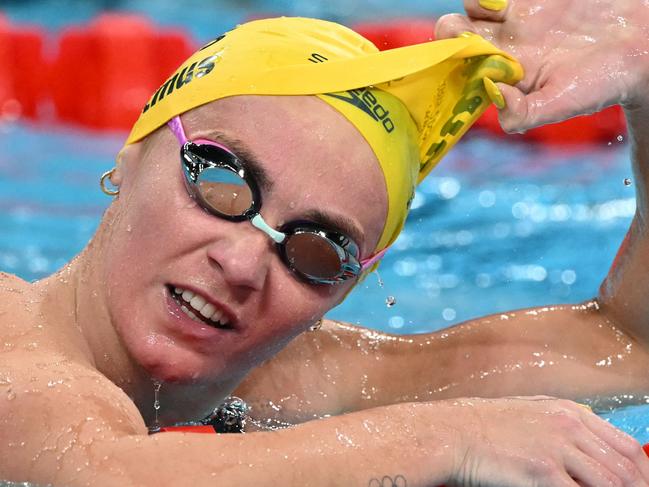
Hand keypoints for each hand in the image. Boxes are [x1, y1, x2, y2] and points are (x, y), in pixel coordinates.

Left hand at [435, 0, 648, 132]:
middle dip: (450, 30)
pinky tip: (499, 1)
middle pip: (459, 33)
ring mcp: (518, 15)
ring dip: (473, 5)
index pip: (463, 70)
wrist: (644, 46)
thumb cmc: (602, 82)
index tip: (460, 57)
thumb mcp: (563, 105)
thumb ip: (525, 113)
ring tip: (492, 8)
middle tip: (460, 30)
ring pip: (475, 6)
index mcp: (504, 74)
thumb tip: (493, 95)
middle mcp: (504, 44)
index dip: (454, 64)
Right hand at [443, 396, 648, 485]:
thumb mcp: (530, 409)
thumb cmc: (484, 424)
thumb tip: (588, 440)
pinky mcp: (541, 471)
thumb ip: (562, 422)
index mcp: (568, 412)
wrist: (452, 432)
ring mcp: (556, 448)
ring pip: (610, 483)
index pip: (626, 445)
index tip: (641, 486)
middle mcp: (568, 426)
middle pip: (624, 467)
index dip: (642, 472)